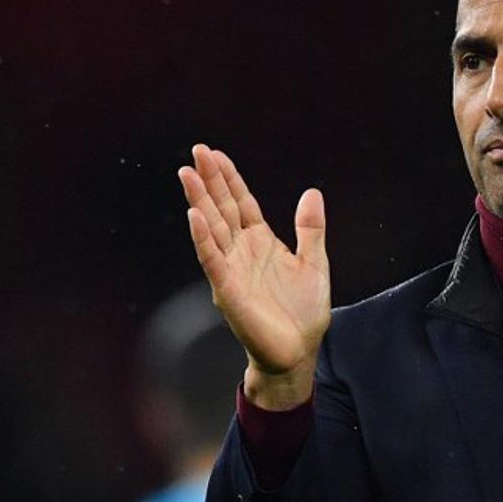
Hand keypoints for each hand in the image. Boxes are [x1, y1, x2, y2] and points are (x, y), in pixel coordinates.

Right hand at [177, 144, 329, 408]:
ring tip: (187, 174)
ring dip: (199, 201)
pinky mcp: (229, 290)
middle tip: (196, 151)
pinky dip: (203, 238)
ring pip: (211, 228)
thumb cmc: (304, 311)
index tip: (216, 153)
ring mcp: (232, 269)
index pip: (241, 202)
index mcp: (261, 242)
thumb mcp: (315, 262)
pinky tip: (195, 216)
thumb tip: (312, 192)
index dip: (229, 178)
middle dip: (209, 180)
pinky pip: (212, 260)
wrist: (299, 351)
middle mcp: (241, 252)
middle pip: (221, 208)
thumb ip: (311, 229)